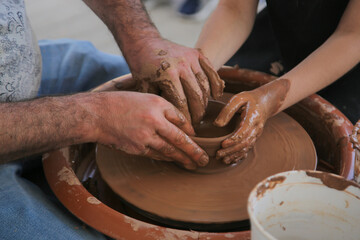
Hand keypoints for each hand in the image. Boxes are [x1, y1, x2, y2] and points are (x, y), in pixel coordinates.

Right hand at [92, 91, 208, 169]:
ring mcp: (145, 136)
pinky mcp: (137, 148)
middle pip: (180, 139)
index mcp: (157, 104)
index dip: (190, 130)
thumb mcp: (144, 98)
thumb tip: (182, 125)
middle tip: (205, 160)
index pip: (181, 118)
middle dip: (194, 151)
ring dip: (183, 159)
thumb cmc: (119, 103)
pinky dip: (166, 158)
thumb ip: (163, 109)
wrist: (96, 114)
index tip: (196, 137)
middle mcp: (154, 120)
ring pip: (170, 151)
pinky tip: (173, 161)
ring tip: (193, 165)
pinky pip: (156, 155)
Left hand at [126, 37, 223, 123]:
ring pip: (205, 85)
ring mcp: (190, 58)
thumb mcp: (144, 87)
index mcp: (168, 75)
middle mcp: (181, 65)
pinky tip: (216, 96)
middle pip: (196, 96)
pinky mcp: (196, 53)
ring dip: (205, 101)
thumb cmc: (142, 69)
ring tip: (201, 112)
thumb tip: (169, 122)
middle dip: (198, 113)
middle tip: (196, 123)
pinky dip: (216, 84)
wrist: (144, 42)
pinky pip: (211, 71)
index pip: (182, 103)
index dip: (186, 117)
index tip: (186, 127)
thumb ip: (157, 103)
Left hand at [214, 79, 289, 163]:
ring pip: (246, 148)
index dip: (233, 140)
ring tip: (223, 160)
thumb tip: (217, 124)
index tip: (222, 144)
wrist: (265, 102)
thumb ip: (228, 110)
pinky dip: (239, 156)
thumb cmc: (249, 99)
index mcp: (253, 118)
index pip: (243, 132)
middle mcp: (256, 129)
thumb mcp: (238, 98)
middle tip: (218, 154)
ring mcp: (256, 135)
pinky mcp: (254, 138)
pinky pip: (248, 149)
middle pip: (244, 143)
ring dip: (234, 155)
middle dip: (231, 151)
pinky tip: (231, 160)